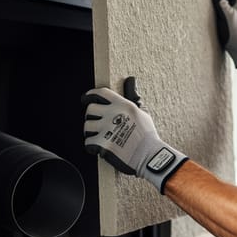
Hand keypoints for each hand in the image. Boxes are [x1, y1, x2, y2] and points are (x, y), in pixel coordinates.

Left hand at [82, 77, 187, 192]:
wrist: (150, 156)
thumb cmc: (147, 135)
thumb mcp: (142, 112)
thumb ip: (132, 96)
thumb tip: (131, 79)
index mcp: (123, 105)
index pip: (100, 93)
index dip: (90, 95)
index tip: (86, 99)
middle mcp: (114, 114)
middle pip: (90, 109)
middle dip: (92, 117)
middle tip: (99, 124)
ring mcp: (107, 129)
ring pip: (87, 126)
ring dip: (91, 132)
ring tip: (101, 137)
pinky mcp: (103, 144)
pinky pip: (87, 142)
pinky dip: (92, 147)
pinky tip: (101, 148)